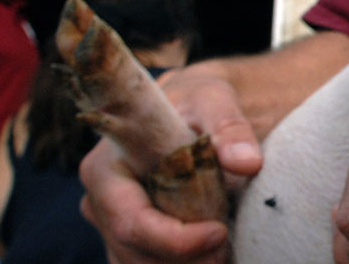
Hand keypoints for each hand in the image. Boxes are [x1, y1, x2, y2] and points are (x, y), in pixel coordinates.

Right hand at [79, 64, 263, 263]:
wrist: (188, 107)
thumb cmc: (194, 101)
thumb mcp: (214, 100)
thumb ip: (230, 128)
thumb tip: (248, 163)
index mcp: (105, 168)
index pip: (130, 221)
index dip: (173, 239)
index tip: (219, 232)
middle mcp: (100, 201)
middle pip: (133, 252)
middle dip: (184, 260)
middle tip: (228, 249)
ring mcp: (112, 222)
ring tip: (224, 251)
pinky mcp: (130, 237)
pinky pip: (148, 263)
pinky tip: (211, 253)